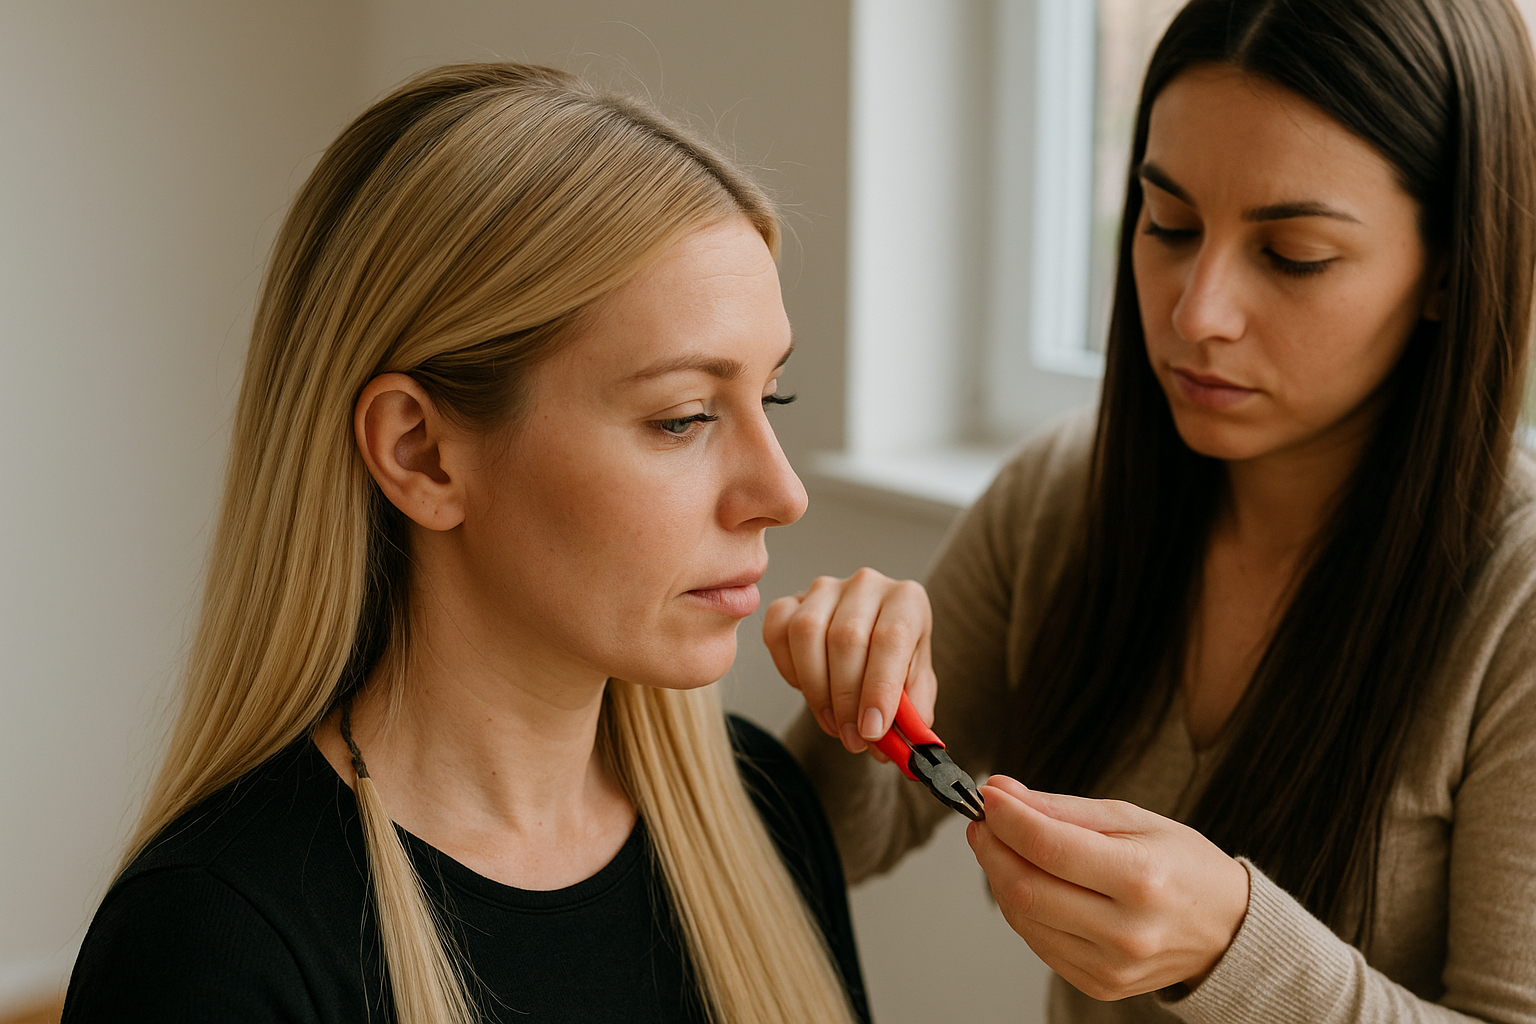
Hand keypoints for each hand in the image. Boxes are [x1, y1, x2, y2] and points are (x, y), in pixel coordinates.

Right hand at [762, 568, 935, 753]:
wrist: (870, 641)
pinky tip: (807, 689)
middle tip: (852, 739)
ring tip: (833, 724)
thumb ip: (912, 715)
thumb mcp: (915, 687)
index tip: (871, 730)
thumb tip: (898, 746)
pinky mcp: (791, 600)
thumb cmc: (895, 661)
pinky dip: (788, 670)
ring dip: (817, 690)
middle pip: (846, 639)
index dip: (879, 688)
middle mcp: (866, 585)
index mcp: (906, 600)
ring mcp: (825, 589)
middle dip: (846, 700)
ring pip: (807, 634)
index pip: (891, 638)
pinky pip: (777, 632)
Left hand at [966, 775, 1249, 999]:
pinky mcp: (1099, 983)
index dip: (1006, 819)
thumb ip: (1062, 809)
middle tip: (985, 822)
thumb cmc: (1183, 866)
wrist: (1226, 928)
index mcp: (1141, 879)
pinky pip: (1037, 942)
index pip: (1048, 846)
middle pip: (1026, 887)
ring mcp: (1112, 965)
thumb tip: (1003, 793)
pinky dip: (1022, 908)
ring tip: (1005, 848)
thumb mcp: (1133, 819)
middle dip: (992, 848)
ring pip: (1023, 918)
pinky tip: (1031, 883)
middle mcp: (1126, 930)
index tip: (988, 796)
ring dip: (1000, 877)